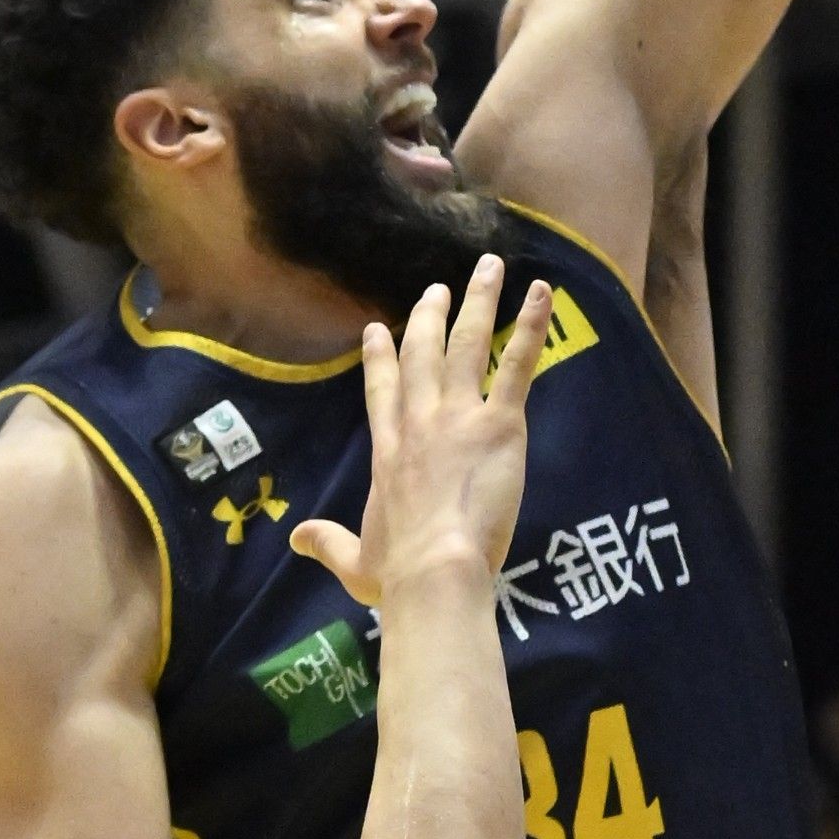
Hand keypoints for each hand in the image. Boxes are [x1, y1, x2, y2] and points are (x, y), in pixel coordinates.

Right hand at [289, 258, 555, 609]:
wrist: (435, 569)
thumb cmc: (398, 572)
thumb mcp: (354, 560)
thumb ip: (326, 543)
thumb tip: (296, 538)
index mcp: (388, 451)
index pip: (382, 392)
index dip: (380, 358)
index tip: (378, 329)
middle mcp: (419, 422)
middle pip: (422, 355)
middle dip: (430, 317)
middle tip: (437, 288)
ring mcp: (458, 416)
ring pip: (468, 344)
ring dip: (479, 302)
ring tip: (489, 267)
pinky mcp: (499, 424)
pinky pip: (517, 366)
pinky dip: (531, 327)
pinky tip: (542, 294)